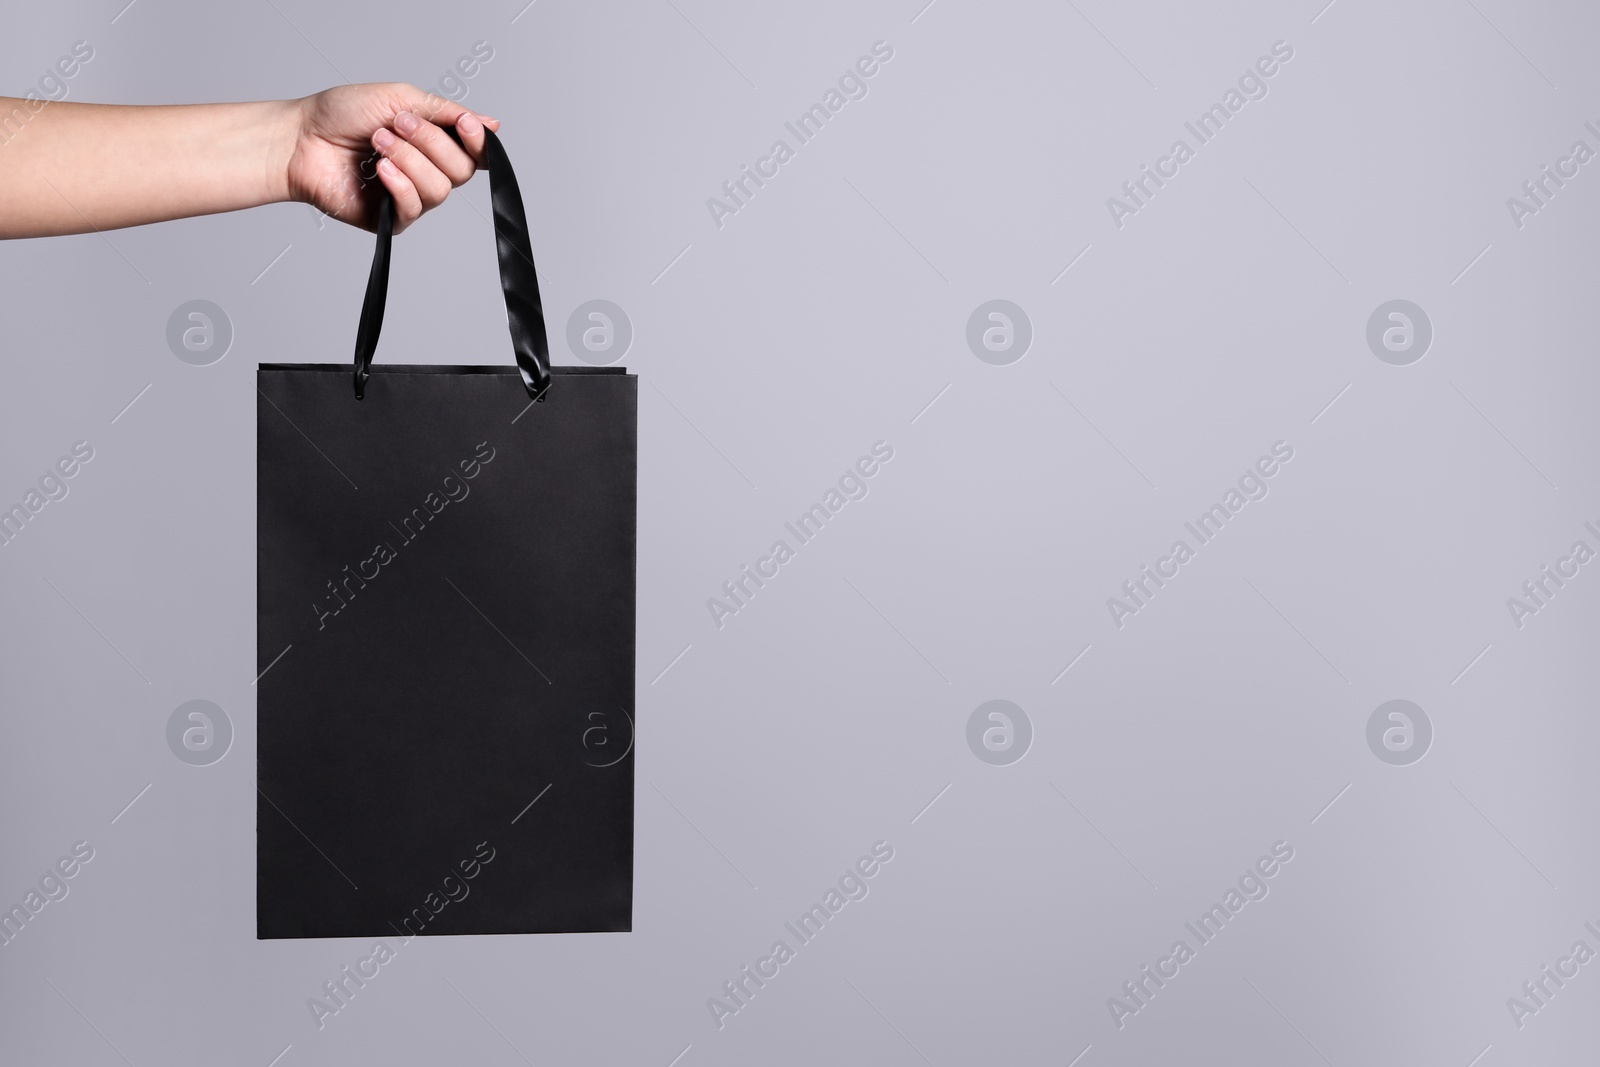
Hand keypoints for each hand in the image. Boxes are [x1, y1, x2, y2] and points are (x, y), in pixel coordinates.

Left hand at [285, 83, 500, 233]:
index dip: (478, 142)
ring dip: (409, 160)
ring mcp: (411, 196)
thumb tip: (492, 124)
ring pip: (440, 189)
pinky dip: (399, 184)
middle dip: (431, 143)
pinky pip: (414, 207)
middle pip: (462, 170)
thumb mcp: (400, 98)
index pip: (476, 153)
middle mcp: (428, 171)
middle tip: (396, 124)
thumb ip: (446, 112)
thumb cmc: (342, 115)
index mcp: (434, 143)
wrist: (300, 139)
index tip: (465, 124)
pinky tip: (379, 170)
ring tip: (378, 142)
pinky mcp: (391, 218)